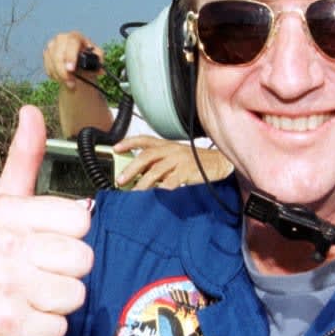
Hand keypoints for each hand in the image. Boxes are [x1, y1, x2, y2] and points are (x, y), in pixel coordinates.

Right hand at [0, 106, 94, 335]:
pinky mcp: (6, 327)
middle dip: (65, 272)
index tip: (44, 241)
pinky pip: (57, 328)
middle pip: (82, 260)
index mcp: (9, 213)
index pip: (80, 220)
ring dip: (55, 303)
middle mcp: (6, 247)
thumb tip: (31, 111)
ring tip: (28, 296)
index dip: (68, 235)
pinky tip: (22, 319)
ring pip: (74, 296)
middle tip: (36, 274)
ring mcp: (5, 288)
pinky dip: (43, 330)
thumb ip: (23, 158)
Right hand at [43, 31, 101, 89]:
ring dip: (60, 76)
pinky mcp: (46, 54)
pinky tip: (62, 79)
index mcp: (76, 36)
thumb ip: (99, 62)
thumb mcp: (97, 59)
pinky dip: (55, 76)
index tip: (71, 69)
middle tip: (71, 84)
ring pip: (52, 63)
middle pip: (58, 55)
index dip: (70, 56)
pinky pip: (48, 67)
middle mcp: (61, 38)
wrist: (79, 65)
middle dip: (63, 71)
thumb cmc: (89, 60)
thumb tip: (101, 70)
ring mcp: (52, 45)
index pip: (72, 43)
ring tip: (70, 84)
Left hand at [113, 136, 233, 189]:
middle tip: (121, 180)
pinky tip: (155, 196)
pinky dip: (161, 189)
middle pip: (146, 156)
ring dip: (142, 183)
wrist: (218, 163)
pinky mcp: (187, 172)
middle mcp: (171, 150)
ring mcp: (179, 160)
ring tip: (134, 193)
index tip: (116, 148)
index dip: (129, 142)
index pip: (144, 140)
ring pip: (156, 170)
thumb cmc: (196, 162)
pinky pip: (171, 182)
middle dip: (131, 168)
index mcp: (166, 145)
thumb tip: (139, 175)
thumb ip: (159, 163)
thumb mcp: (175, 157)